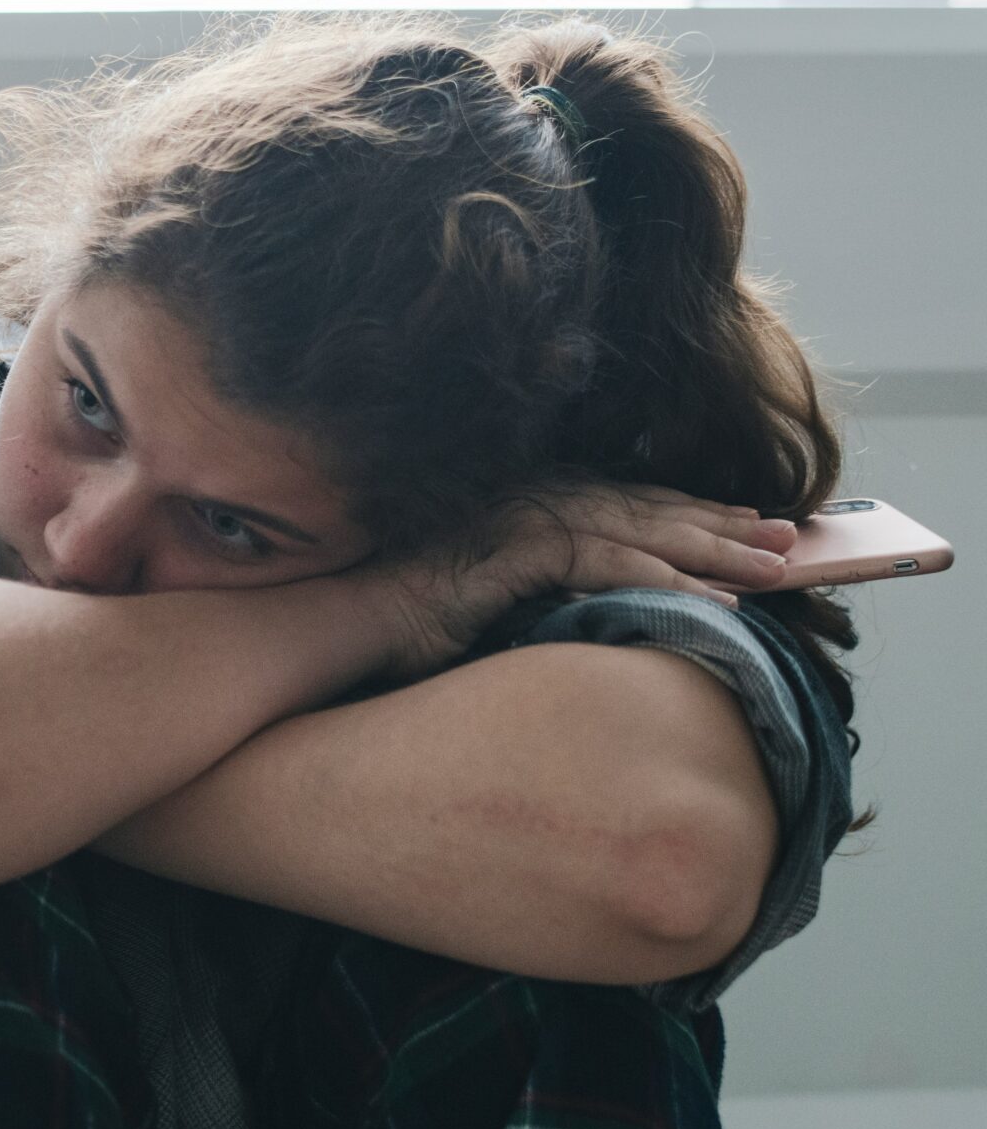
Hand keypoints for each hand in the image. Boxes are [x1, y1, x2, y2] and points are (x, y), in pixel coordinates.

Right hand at [346, 481, 797, 681]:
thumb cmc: (398, 625)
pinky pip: (610, 563)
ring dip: (713, 552)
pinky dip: (669, 581)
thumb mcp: (484, 604)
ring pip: (640, 530)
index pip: (624, 504)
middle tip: (787, 542)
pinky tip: (717, 603)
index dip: (691, 515)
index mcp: (523, 506)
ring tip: (774, 573)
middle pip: (645, 507)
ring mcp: (520, 519)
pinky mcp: (515, 549)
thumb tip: (587, 616)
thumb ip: (536, 593)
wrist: (341, 628)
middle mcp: (527, 500)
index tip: (747, 526)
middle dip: (721, 525)